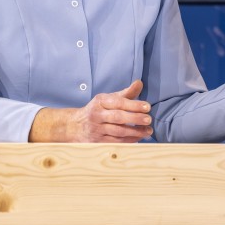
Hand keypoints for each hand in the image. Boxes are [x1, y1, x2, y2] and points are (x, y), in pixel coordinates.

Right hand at [30, 80, 152, 142]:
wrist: (75, 126)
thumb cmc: (98, 110)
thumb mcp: (109, 99)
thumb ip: (126, 93)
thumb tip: (139, 83)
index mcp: (100, 101)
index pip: (118, 102)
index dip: (134, 105)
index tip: (147, 107)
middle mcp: (97, 114)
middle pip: (118, 117)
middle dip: (135, 118)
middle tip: (149, 120)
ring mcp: (96, 129)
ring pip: (118, 131)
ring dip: (135, 132)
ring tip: (148, 131)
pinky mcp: (97, 141)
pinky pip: (115, 142)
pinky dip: (129, 141)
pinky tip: (139, 138)